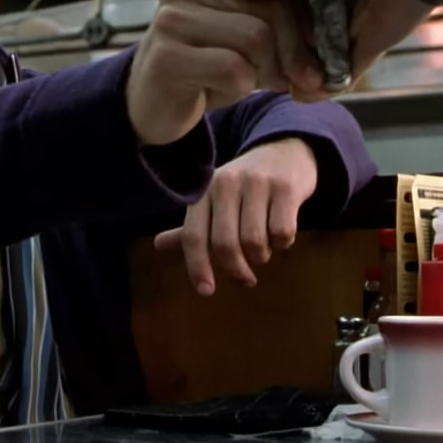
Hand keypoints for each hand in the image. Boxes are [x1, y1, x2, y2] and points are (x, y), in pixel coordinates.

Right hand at [127, 0, 307, 144]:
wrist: (153, 104)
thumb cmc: (209, 64)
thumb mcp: (246, 27)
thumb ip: (277, 7)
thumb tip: (331, 14)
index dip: (307, 14)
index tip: (316, 47)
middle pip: (273, 6)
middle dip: (294, 49)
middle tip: (296, 77)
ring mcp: (170, 18)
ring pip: (257, 37)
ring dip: (271, 70)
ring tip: (261, 82)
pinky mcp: (165, 56)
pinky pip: (234, 69)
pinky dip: (244, 87)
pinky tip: (230, 89)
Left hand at [154, 138, 317, 294]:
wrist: (284, 151)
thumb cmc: (245, 185)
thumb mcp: (215, 201)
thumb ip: (193, 226)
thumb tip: (157, 245)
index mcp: (203, 192)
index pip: (193, 236)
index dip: (197, 266)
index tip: (206, 291)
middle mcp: (225, 184)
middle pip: (225, 243)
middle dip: (236, 269)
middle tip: (246, 279)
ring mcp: (256, 184)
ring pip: (254, 241)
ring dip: (260, 257)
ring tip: (263, 252)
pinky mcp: (285, 188)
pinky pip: (282, 232)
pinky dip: (282, 244)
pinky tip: (281, 237)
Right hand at [217, 0, 435, 99]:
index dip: (256, 14)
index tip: (231, 28)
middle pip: (294, 29)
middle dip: (272, 47)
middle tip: (249, 62)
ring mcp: (353, 17)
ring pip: (317, 54)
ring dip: (294, 72)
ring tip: (269, 85)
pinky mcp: (373, 39)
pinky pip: (346, 70)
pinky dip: (324, 87)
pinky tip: (298, 94)